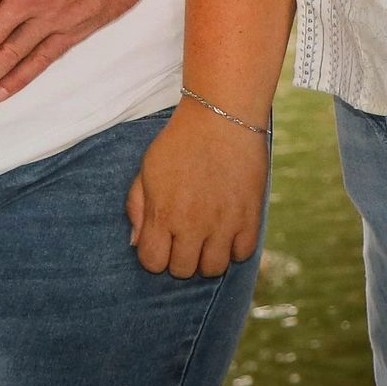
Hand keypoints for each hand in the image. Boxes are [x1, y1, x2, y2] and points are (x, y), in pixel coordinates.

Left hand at [126, 101, 268, 277]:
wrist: (220, 116)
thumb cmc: (180, 141)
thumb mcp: (147, 168)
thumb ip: (138, 207)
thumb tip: (136, 242)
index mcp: (163, 213)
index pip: (152, 263)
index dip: (154, 255)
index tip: (160, 241)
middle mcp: (192, 224)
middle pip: (182, 270)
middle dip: (179, 257)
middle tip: (184, 236)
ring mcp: (223, 223)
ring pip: (213, 268)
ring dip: (207, 257)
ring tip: (206, 236)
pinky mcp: (249, 217)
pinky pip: (242, 254)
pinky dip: (234, 247)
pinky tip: (228, 229)